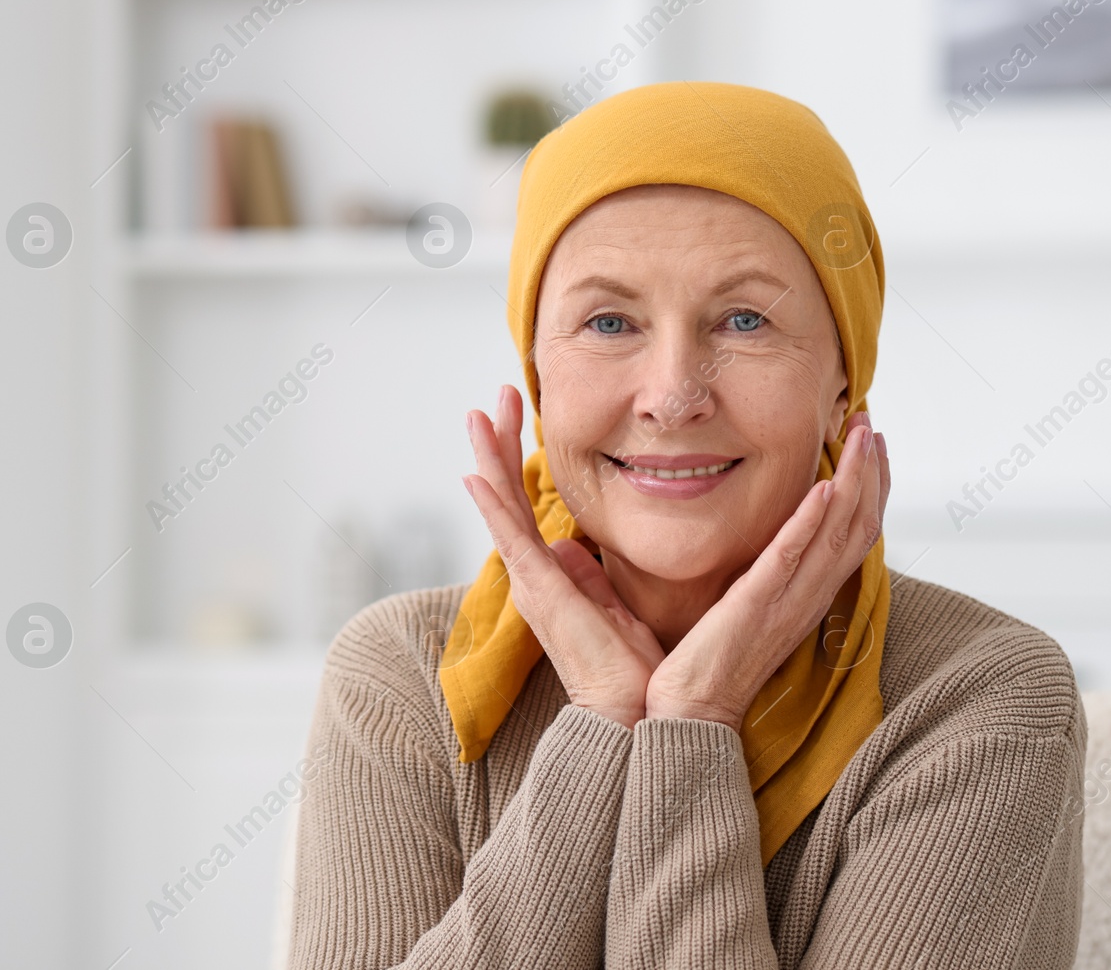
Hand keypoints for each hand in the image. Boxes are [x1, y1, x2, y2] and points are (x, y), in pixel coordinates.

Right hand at [462, 385, 665, 728]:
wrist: (634, 715)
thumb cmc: (632, 670)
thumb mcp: (614, 608)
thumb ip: (590, 577)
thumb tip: (572, 549)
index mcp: (551, 576)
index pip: (527, 507)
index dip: (520, 461)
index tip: (521, 418)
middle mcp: (533, 576)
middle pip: (507, 497)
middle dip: (501, 444)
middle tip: (497, 396)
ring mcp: (533, 584)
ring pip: (503, 508)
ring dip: (490, 459)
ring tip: (478, 414)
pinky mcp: (541, 594)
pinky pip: (511, 540)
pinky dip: (493, 506)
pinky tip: (476, 474)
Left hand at [644, 413, 890, 730]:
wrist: (686, 721)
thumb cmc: (697, 672)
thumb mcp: (727, 611)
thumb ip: (737, 573)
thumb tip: (734, 536)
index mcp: (801, 598)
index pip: (848, 538)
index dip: (866, 492)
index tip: (866, 448)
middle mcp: (805, 598)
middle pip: (857, 528)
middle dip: (870, 474)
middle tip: (870, 426)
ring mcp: (786, 603)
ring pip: (838, 535)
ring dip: (855, 482)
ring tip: (861, 436)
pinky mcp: (757, 607)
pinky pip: (792, 559)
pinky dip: (812, 522)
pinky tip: (824, 487)